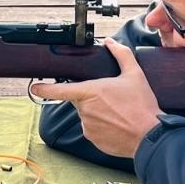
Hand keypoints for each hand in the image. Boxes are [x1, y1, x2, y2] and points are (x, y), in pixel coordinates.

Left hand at [30, 38, 161, 157]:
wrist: (149, 136)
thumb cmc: (141, 106)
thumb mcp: (135, 75)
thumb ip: (121, 55)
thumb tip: (111, 43)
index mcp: (90, 92)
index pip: (60, 90)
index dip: (44, 89)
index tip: (35, 87)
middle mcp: (85, 110)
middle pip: (80, 101)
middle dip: (91, 98)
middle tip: (112, 99)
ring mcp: (88, 127)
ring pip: (87, 115)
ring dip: (98, 113)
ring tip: (118, 112)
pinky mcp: (93, 140)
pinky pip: (93, 130)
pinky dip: (102, 127)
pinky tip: (117, 124)